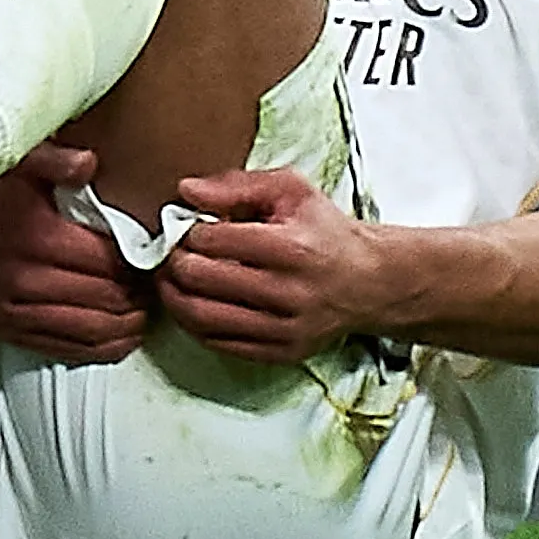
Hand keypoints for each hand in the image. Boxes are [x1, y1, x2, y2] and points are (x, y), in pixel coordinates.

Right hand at [0, 144, 152, 362]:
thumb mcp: (21, 162)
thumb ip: (57, 161)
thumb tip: (92, 163)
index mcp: (37, 239)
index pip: (109, 261)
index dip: (139, 262)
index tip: (155, 257)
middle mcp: (25, 281)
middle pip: (106, 298)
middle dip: (138, 294)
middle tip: (156, 286)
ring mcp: (13, 311)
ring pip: (91, 330)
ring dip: (127, 325)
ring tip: (146, 312)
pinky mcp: (5, 329)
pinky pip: (65, 349)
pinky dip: (101, 348)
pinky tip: (123, 338)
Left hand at [154, 168, 385, 364]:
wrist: (370, 282)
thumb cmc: (326, 232)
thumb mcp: (291, 191)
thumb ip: (237, 185)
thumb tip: (186, 191)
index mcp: (290, 247)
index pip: (212, 240)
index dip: (187, 231)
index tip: (183, 227)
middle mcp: (287, 292)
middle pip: (200, 279)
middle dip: (174, 262)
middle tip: (169, 252)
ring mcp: (284, 329)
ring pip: (201, 318)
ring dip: (172, 296)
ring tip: (169, 279)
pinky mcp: (281, 353)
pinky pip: (218, 344)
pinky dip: (193, 324)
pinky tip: (190, 304)